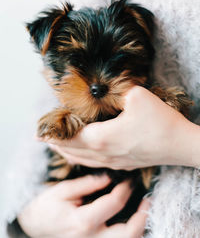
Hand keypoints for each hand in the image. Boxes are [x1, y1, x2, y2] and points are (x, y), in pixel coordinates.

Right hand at [18, 175, 148, 237]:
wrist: (33, 228)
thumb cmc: (46, 207)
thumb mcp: (63, 191)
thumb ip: (88, 184)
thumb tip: (110, 175)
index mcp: (83, 222)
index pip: (114, 203)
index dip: (125, 188)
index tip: (130, 178)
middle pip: (128, 233)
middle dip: (143, 215)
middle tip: (148, 199)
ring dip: (140, 227)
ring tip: (145, 211)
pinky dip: (130, 235)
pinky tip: (133, 223)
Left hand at [46, 86, 198, 169]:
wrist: (181, 145)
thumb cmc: (160, 121)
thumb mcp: (137, 96)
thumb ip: (116, 90)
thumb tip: (103, 87)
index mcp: (103, 137)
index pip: (71, 136)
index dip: (54, 133)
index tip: (39, 132)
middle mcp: (105, 153)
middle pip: (73, 150)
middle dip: (56, 144)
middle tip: (42, 139)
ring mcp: (114, 161)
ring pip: (83, 160)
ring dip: (67, 153)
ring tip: (56, 148)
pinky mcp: (123, 164)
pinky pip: (95, 164)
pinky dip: (81, 160)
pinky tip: (82, 157)